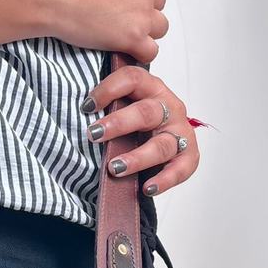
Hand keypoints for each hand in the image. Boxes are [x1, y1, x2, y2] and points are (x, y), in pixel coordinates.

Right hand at [46, 0, 167, 63]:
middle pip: (156, 2)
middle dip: (141, 9)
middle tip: (118, 15)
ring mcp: (141, 13)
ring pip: (159, 27)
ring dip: (145, 31)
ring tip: (123, 33)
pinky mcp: (132, 37)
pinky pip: (150, 51)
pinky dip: (141, 53)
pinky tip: (127, 51)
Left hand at [82, 65, 199, 194]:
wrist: (156, 142)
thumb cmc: (133, 124)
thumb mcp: (121, 107)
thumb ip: (108, 106)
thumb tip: (77, 113)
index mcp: (150, 88)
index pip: (132, 79)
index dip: (109, 89)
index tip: (87, 106)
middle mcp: (168, 107)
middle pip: (145, 113)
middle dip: (118, 124)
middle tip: (94, 135)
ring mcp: (180, 131)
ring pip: (161, 145)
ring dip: (137, 158)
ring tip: (115, 168)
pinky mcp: (189, 155)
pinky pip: (181, 168)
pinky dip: (164, 180)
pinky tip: (147, 188)